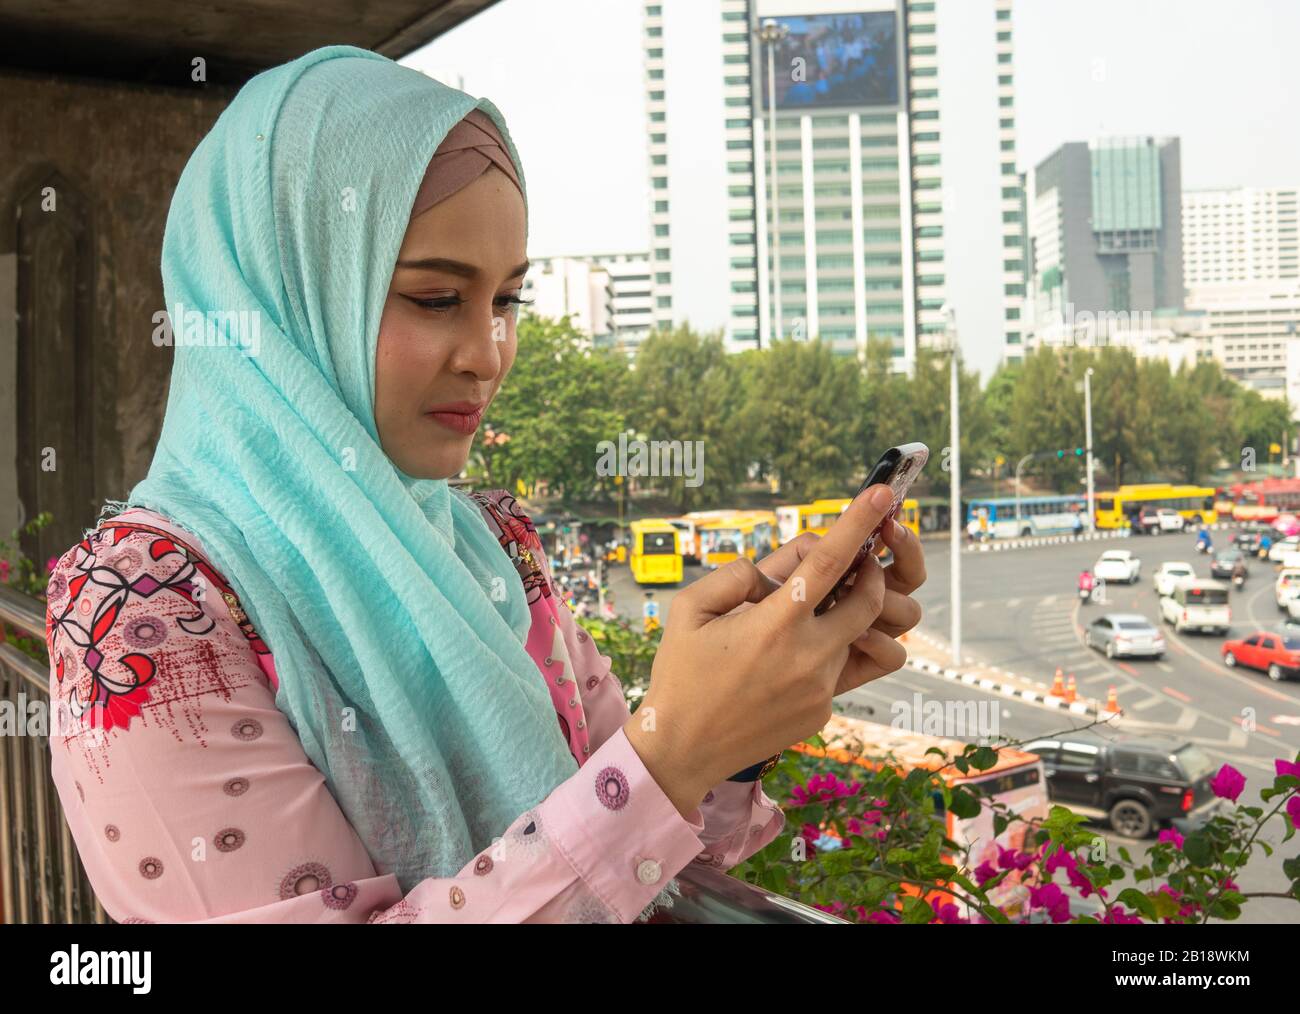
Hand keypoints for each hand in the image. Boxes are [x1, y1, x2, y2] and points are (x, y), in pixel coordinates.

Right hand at [622, 484, 909, 816]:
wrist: (681, 749)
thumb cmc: (680, 673)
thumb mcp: (689, 609)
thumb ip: (735, 574)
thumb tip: (773, 569)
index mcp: (773, 624)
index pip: (829, 563)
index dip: (857, 523)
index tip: (880, 492)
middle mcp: (808, 656)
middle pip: (870, 599)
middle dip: (871, 574)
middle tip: (853, 565)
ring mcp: (821, 687)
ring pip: (862, 636)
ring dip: (850, 615)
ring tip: (814, 614)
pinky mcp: (824, 709)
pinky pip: (845, 667)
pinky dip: (827, 650)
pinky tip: (787, 658)